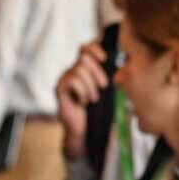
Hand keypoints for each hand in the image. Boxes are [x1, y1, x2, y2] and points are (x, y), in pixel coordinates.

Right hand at [56, 41, 109, 160]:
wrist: (85, 131)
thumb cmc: (96, 111)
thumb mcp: (105, 90)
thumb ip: (107, 74)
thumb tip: (118, 61)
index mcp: (82, 69)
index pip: (85, 48)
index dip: (95, 49)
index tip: (105, 59)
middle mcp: (71, 71)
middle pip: (84, 57)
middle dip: (97, 71)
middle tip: (103, 87)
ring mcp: (64, 79)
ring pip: (79, 69)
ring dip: (90, 85)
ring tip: (93, 99)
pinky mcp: (59, 89)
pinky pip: (73, 81)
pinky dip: (82, 91)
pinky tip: (82, 102)